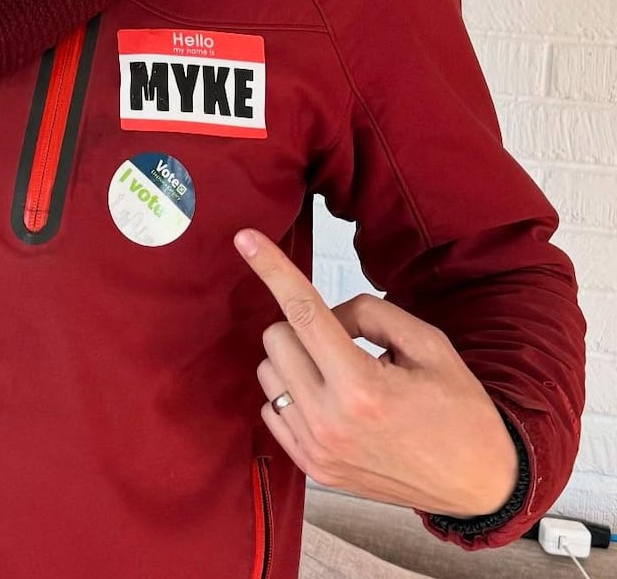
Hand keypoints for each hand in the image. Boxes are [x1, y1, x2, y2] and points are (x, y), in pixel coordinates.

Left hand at [234, 228, 519, 517]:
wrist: (480, 486)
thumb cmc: (460, 412)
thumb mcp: (428, 344)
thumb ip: (370, 313)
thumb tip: (326, 313)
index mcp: (362, 387)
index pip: (303, 311)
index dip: (272, 268)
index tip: (245, 239)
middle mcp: (331, 422)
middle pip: (276, 338)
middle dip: (303, 327)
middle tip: (346, 343)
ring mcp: (318, 450)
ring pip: (267, 373)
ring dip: (295, 361)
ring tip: (341, 377)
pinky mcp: (313, 470)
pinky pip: (271, 410)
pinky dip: (292, 395)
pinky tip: (330, 402)